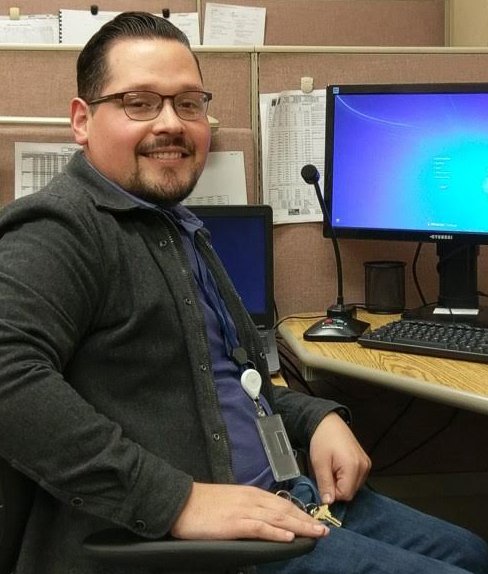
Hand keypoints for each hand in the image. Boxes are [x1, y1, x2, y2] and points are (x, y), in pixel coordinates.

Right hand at [170, 482, 328, 541]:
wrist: (182, 502)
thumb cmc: (203, 504)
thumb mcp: (230, 502)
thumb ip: (246, 509)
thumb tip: (261, 520)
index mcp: (250, 494)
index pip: (282, 503)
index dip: (300, 513)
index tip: (313, 521)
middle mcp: (251, 500)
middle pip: (285, 510)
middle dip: (306, 520)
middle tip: (324, 529)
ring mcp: (244, 511)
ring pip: (278, 518)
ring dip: (299, 526)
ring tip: (316, 533)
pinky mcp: (234, 523)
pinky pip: (260, 528)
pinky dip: (276, 533)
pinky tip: (288, 537)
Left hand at [309, 412, 370, 503]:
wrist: (328, 423)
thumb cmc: (323, 439)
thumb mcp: (319, 463)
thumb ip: (325, 484)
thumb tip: (328, 502)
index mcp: (353, 467)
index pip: (345, 495)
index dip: (332, 492)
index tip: (324, 482)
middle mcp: (364, 466)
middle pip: (350, 492)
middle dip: (336, 487)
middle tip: (327, 472)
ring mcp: (366, 464)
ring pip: (353, 486)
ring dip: (341, 482)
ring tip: (332, 467)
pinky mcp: (365, 462)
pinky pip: (356, 479)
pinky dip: (346, 477)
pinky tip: (338, 466)